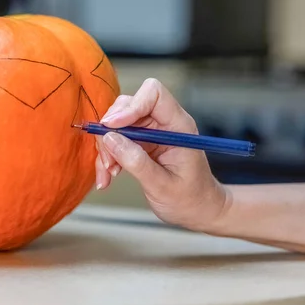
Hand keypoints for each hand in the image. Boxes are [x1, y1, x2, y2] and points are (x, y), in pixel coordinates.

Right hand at [95, 78, 228, 230]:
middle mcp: (164, 123)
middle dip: (111, 130)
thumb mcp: (163, 185)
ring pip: (117, 123)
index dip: (131, 106)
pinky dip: (108, 156)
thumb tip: (110, 139)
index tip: (112, 127)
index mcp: (178, 125)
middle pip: (128, 105)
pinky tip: (108, 177)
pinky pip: (116, 139)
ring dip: (106, 147)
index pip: (154, 94)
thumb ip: (137, 162)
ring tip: (108, 173)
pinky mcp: (140, 142)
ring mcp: (151, 131)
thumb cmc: (190, 199)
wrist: (198, 210)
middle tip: (108, 159)